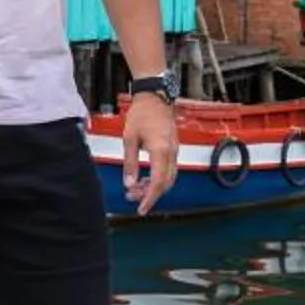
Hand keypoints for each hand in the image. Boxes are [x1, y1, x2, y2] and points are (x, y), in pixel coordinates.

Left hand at [119, 92, 180, 216]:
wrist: (155, 96)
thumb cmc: (142, 113)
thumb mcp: (129, 138)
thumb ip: (130, 163)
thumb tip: (129, 184)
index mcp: (161, 150)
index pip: (158, 182)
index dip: (149, 198)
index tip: (141, 208)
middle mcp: (172, 152)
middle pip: (165, 183)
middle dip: (150, 194)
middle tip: (133, 198)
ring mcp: (175, 150)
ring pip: (169, 178)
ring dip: (154, 187)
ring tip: (136, 188)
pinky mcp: (174, 148)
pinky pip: (169, 169)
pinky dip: (158, 178)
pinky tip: (145, 178)